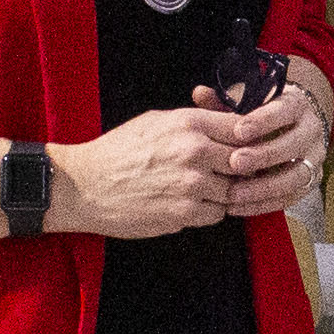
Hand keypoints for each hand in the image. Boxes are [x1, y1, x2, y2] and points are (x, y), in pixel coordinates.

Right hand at [56, 102, 254, 236]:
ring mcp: (191, 184)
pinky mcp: (184, 214)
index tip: (247, 144)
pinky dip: (211, 210)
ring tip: (208, 188)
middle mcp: (194, 151)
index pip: (243, 127)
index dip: (249, 137)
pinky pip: (217, 214)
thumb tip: (226, 120)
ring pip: (234, 190)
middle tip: (233, 171)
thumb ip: (194, 120)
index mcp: (189, 123)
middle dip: (242, 167)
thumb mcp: (156, 120)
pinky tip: (193, 203)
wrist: (84, 186)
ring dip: (226, 191)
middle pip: (246, 160)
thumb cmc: (118, 151)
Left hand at [210, 68, 328, 220]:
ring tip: (233, 192)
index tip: (239, 131)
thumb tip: (199, 93)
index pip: (285, 110)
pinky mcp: (310, 182)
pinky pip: (289, 198)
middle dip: (264, 155)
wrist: (291, 127)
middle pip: (293, 144)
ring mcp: (314, 158)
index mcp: (297, 104)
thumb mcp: (246, 104)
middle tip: (235, 163)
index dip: (263, 121)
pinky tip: (238, 206)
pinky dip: (263, 204)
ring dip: (264, 187)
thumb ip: (224, 101)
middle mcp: (311, 130)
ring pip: (295, 176)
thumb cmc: (261, 114)